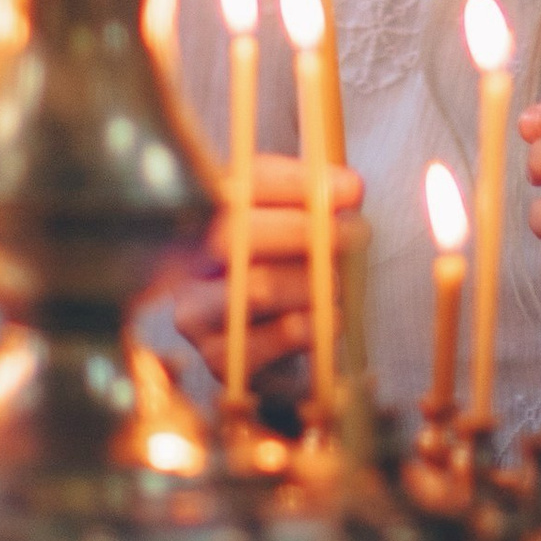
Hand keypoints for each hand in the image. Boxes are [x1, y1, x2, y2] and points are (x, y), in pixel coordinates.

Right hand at [169, 151, 363, 393]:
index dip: (295, 184)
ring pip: (255, 288)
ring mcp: (197, 311)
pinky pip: (266, 342)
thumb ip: (316, 197)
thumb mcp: (293, 219)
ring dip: (309, 283)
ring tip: (334, 281)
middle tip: (353, 232)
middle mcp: (188, 260)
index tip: (348, 189)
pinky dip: (306, 328)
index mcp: (206, 212)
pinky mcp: (216, 357)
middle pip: (232, 235)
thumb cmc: (281, 264)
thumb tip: (349, 188)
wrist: (263, 334)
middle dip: (301, 231)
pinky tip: (325, 319)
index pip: (239, 185)